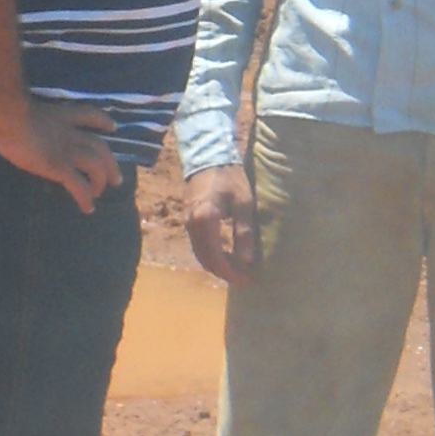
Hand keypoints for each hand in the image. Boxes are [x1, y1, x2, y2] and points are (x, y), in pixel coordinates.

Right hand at [0, 94, 119, 212]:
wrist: (7, 117)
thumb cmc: (5, 110)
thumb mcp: (21, 109)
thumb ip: (23, 115)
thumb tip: (3, 118)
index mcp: (61, 116)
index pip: (89, 115)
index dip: (103, 122)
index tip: (111, 128)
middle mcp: (69, 133)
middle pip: (99, 146)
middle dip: (110, 163)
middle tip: (116, 178)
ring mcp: (66, 150)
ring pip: (95, 165)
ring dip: (100, 180)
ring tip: (99, 193)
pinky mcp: (59, 167)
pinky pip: (78, 185)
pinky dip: (85, 197)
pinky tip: (88, 208)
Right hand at [184, 161, 259, 285]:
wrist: (207, 156)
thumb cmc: (230, 177)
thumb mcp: (243, 203)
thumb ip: (244, 232)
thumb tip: (247, 261)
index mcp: (205, 221)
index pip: (216, 257)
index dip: (230, 272)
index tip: (246, 279)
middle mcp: (192, 225)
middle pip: (205, 259)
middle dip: (224, 272)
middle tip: (243, 278)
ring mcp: (187, 222)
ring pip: (200, 253)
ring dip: (216, 264)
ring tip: (236, 269)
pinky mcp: (188, 218)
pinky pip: (197, 244)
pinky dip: (210, 254)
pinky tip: (225, 254)